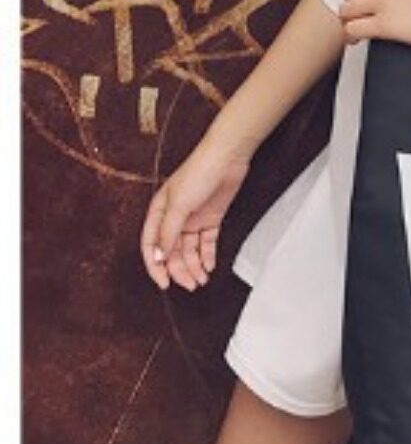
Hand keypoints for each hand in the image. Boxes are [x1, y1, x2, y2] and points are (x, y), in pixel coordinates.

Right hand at [140, 134, 251, 292]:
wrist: (226, 158)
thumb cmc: (198, 173)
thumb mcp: (178, 205)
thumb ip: (168, 232)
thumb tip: (159, 255)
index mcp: (159, 212)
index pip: (151, 245)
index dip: (156, 265)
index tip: (164, 283)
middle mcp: (174, 218)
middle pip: (172, 251)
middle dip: (180, 270)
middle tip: (190, 285)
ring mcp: (192, 219)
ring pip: (189, 250)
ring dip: (194, 266)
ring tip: (201, 280)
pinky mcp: (211, 218)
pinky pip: (206, 243)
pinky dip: (207, 256)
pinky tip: (208, 267)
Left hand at [340, 0, 410, 53]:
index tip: (363, 0)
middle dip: (353, 5)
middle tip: (359, 19)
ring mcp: (385, 0)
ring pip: (346, 9)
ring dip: (349, 21)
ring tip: (358, 31)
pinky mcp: (386, 24)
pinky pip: (353, 29)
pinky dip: (352, 36)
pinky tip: (358, 42)